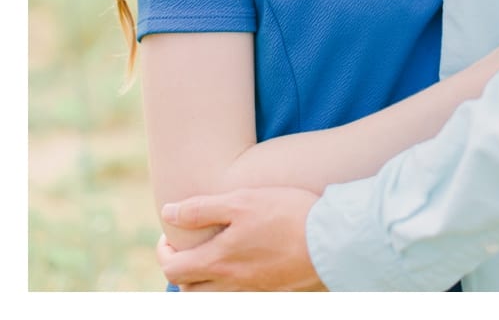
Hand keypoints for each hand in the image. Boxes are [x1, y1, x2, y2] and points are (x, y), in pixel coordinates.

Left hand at [158, 186, 324, 290]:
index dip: (164, 253)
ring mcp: (253, 291)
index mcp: (217, 261)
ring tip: (213, 260)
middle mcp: (230, 284)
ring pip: (213, 298)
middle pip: (188, 291)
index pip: (172, 269)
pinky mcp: (274, 292)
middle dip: (181, 271)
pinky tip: (246, 267)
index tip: (170, 237)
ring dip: (204, 283)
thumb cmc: (288, 216)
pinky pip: (241, 297)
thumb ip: (202, 209)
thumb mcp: (243, 201)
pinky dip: (231, 287)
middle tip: (188, 250)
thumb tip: (168, 212)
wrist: (334, 241)